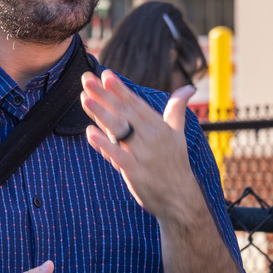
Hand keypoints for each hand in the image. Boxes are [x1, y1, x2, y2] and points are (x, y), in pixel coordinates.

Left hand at [80, 71, 199, 221]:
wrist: (180, 198)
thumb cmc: (175, 165)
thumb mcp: (178, 135)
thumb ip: (176, 111)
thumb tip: (187, 89)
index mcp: (159, 127)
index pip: (136, 104)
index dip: (120, 89)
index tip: (105, 74)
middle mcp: (151, 137)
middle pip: (124, 112)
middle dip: (105, 95)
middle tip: (87, 79)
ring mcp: (143, 155)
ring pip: (119, 130)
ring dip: (100, 113)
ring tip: (85, 98)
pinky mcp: (136, 172)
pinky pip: (118, 155)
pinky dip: (104, 144)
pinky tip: (90, 133)